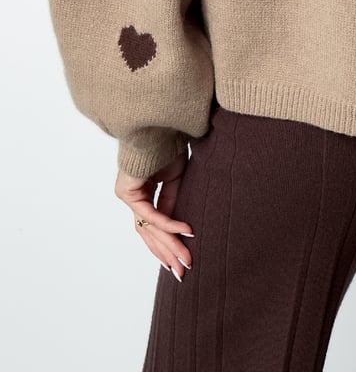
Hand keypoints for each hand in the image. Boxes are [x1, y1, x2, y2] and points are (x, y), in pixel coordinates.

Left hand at [114, 150, 194, 281]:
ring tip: (186, 259)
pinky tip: (186, 231)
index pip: (153, 227)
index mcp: (142, 194)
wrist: (157, 126)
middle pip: (150, 234)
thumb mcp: (175, 180)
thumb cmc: (167, 146)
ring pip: (149, 229)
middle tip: (184, 271)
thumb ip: (172, 202)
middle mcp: (133, 198)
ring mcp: (128, 196)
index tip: (181, 259)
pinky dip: (169, 223)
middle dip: (168, 253)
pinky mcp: (129, 193)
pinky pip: (151, 214)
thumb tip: (177, 229)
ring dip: (170, 245)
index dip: (168, 244)